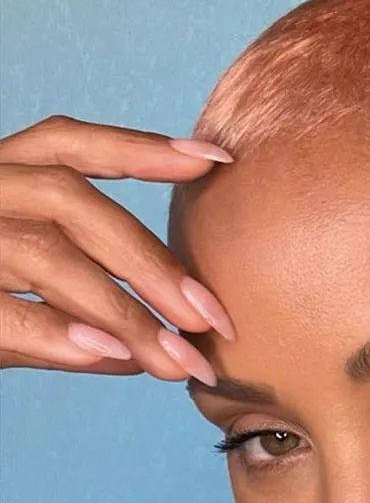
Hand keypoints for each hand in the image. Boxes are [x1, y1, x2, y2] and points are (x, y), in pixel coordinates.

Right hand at [0, 114, 234, 381]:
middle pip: (69, 199)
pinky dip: (56, 332)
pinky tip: (111, 357)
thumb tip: (149, 352)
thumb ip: (71, 316)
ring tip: (175, 359)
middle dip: (150, 259)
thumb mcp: (8, 306)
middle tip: (212, 318)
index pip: (66, 143)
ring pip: (43, 251)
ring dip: (121, 309)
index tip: (216, 161)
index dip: (140, 147)